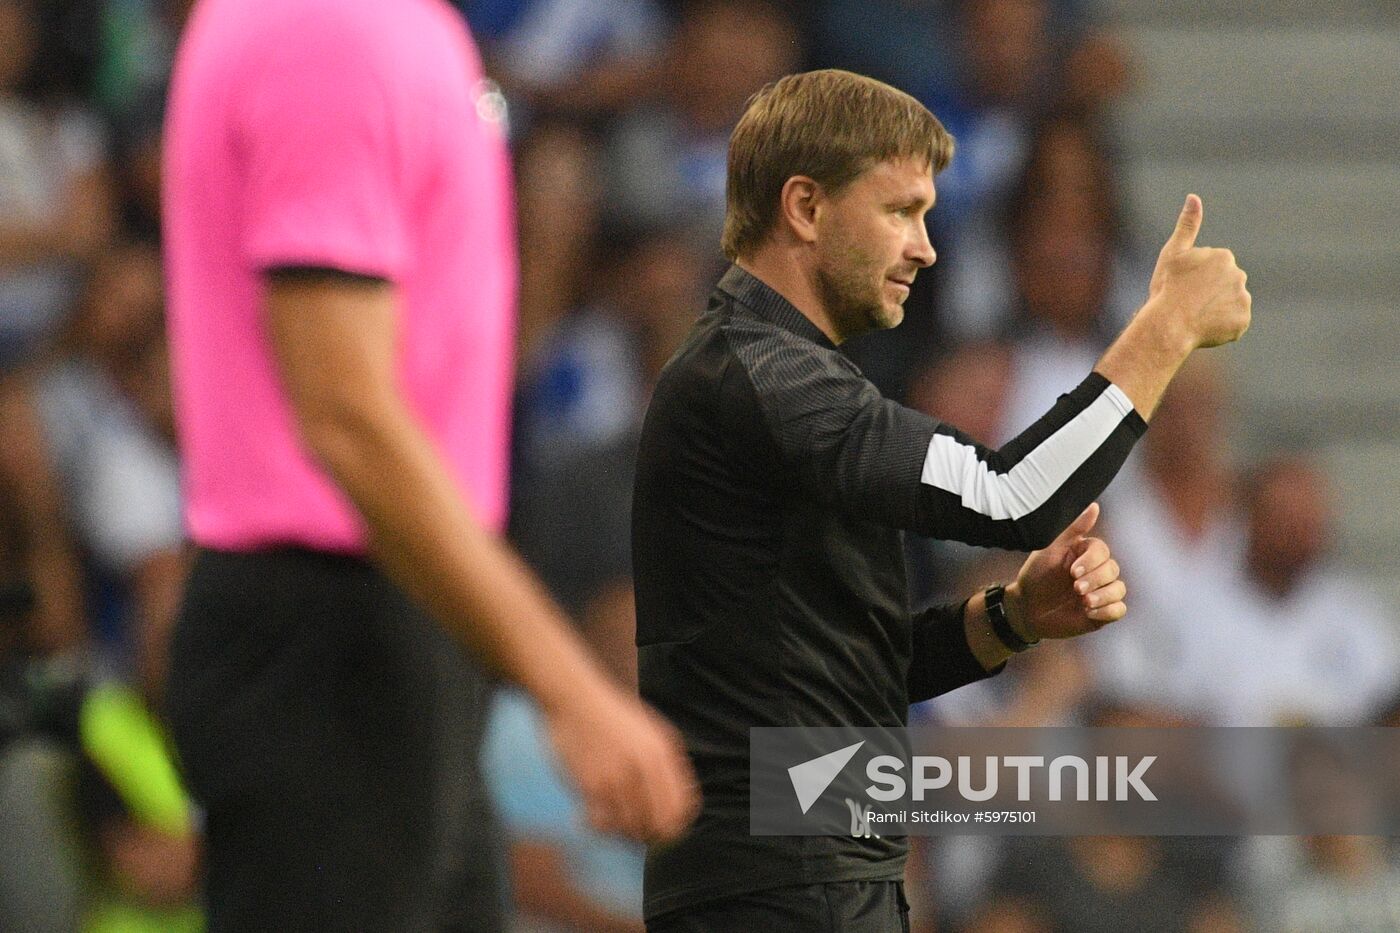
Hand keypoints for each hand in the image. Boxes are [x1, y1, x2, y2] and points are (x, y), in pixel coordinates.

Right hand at [543, 678, 699, 842]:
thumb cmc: (612, 715)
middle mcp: (644, 768)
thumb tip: (682, 798)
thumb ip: (670, 762)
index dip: (677, 827)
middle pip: (660, 827)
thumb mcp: (652, 730)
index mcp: (662, 754)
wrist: (572, 698)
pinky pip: (603, 824)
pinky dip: (600, 826)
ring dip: (623, 832)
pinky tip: (591, 817)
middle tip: (637, 832)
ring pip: (631, 830)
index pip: (683, 809)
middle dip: (651, 835)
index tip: (664, 830)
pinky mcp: (590, 785)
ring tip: (613, 822)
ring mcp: (617, 778)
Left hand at [1007, 502, 1126, 640]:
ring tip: (1084, 602)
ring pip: (1119, 589)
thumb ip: (1072, 529)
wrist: (1025, 608)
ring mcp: (1100, 591)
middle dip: (1095, 579)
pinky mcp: (1101, 612)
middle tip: (1076, 588)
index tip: (1073, 572)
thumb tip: (1094, 506)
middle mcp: (1096, 571)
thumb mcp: (1049, 550)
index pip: (1102, 550)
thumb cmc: (1035, 576)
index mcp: (1085, 553)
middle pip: (1112, 569)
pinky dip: (1107, 610)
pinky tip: (1089, 612)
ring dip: (1104, 596)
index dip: (1091, 561)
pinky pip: (1119, 610)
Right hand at [1147, 194, 1250, 348]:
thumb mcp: (1173, 253)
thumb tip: (1194, 197)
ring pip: (1229, 305)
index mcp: (1223, 256)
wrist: (1168, 324)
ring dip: (1216, 311)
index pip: (1212, 269)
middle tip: (1187, 304)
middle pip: (1223, 286)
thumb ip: (1187, 225)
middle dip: (1209, 294)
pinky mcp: (1242, 322)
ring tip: (1194, 317)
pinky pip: (1234, 324)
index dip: (1195, 280)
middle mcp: (1239, 275)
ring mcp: (1242, 300)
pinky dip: (1221, 328)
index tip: (1182, 286)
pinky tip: (1204, 328)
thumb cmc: (1167, 288)